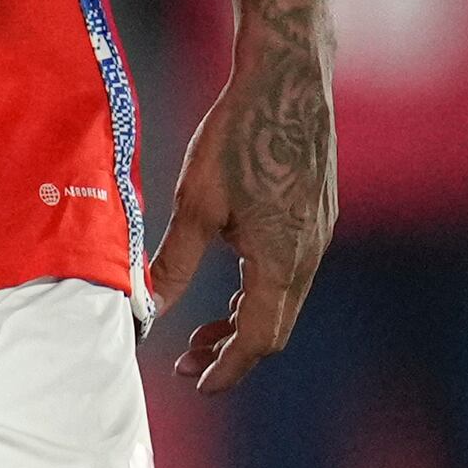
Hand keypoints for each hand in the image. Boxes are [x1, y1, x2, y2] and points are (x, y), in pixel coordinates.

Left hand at [149, 38, 333, 392]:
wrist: (289, 82)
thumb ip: (175, 263)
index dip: (227, 368)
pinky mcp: (317, 216)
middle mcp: (309, 255)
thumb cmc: (239, 137)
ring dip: (243, 321)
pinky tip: (230, 285)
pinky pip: (288, 272)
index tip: (197, 384)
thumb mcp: (196, 204)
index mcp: (282, 260)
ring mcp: (318, 235)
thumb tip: (148, 306)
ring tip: (201, 332)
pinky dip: (257, 292)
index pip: (258, 338)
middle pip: (273, 327)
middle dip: (230, 351)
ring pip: (282, 300)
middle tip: (186, 361)